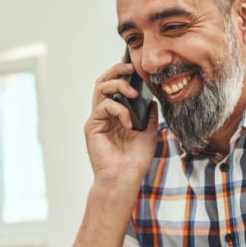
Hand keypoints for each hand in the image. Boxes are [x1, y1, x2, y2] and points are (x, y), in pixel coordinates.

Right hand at [85, 61, 158, 187]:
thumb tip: (153, 100)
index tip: (136, 69)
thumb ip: (149, 115)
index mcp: (116, 114)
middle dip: (116, 70)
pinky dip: (119, 110)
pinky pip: (104, 106)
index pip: (115, 87)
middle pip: (103, 82)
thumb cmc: (135, 160)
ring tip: (132, 93)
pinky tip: (128, 122)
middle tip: (130, 67)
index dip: (123, 74)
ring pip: (100, 88)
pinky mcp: (92, 126)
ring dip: (118, 85)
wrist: (125, 178)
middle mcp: (104, 114)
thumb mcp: (149, 133)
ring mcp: (97, 119)